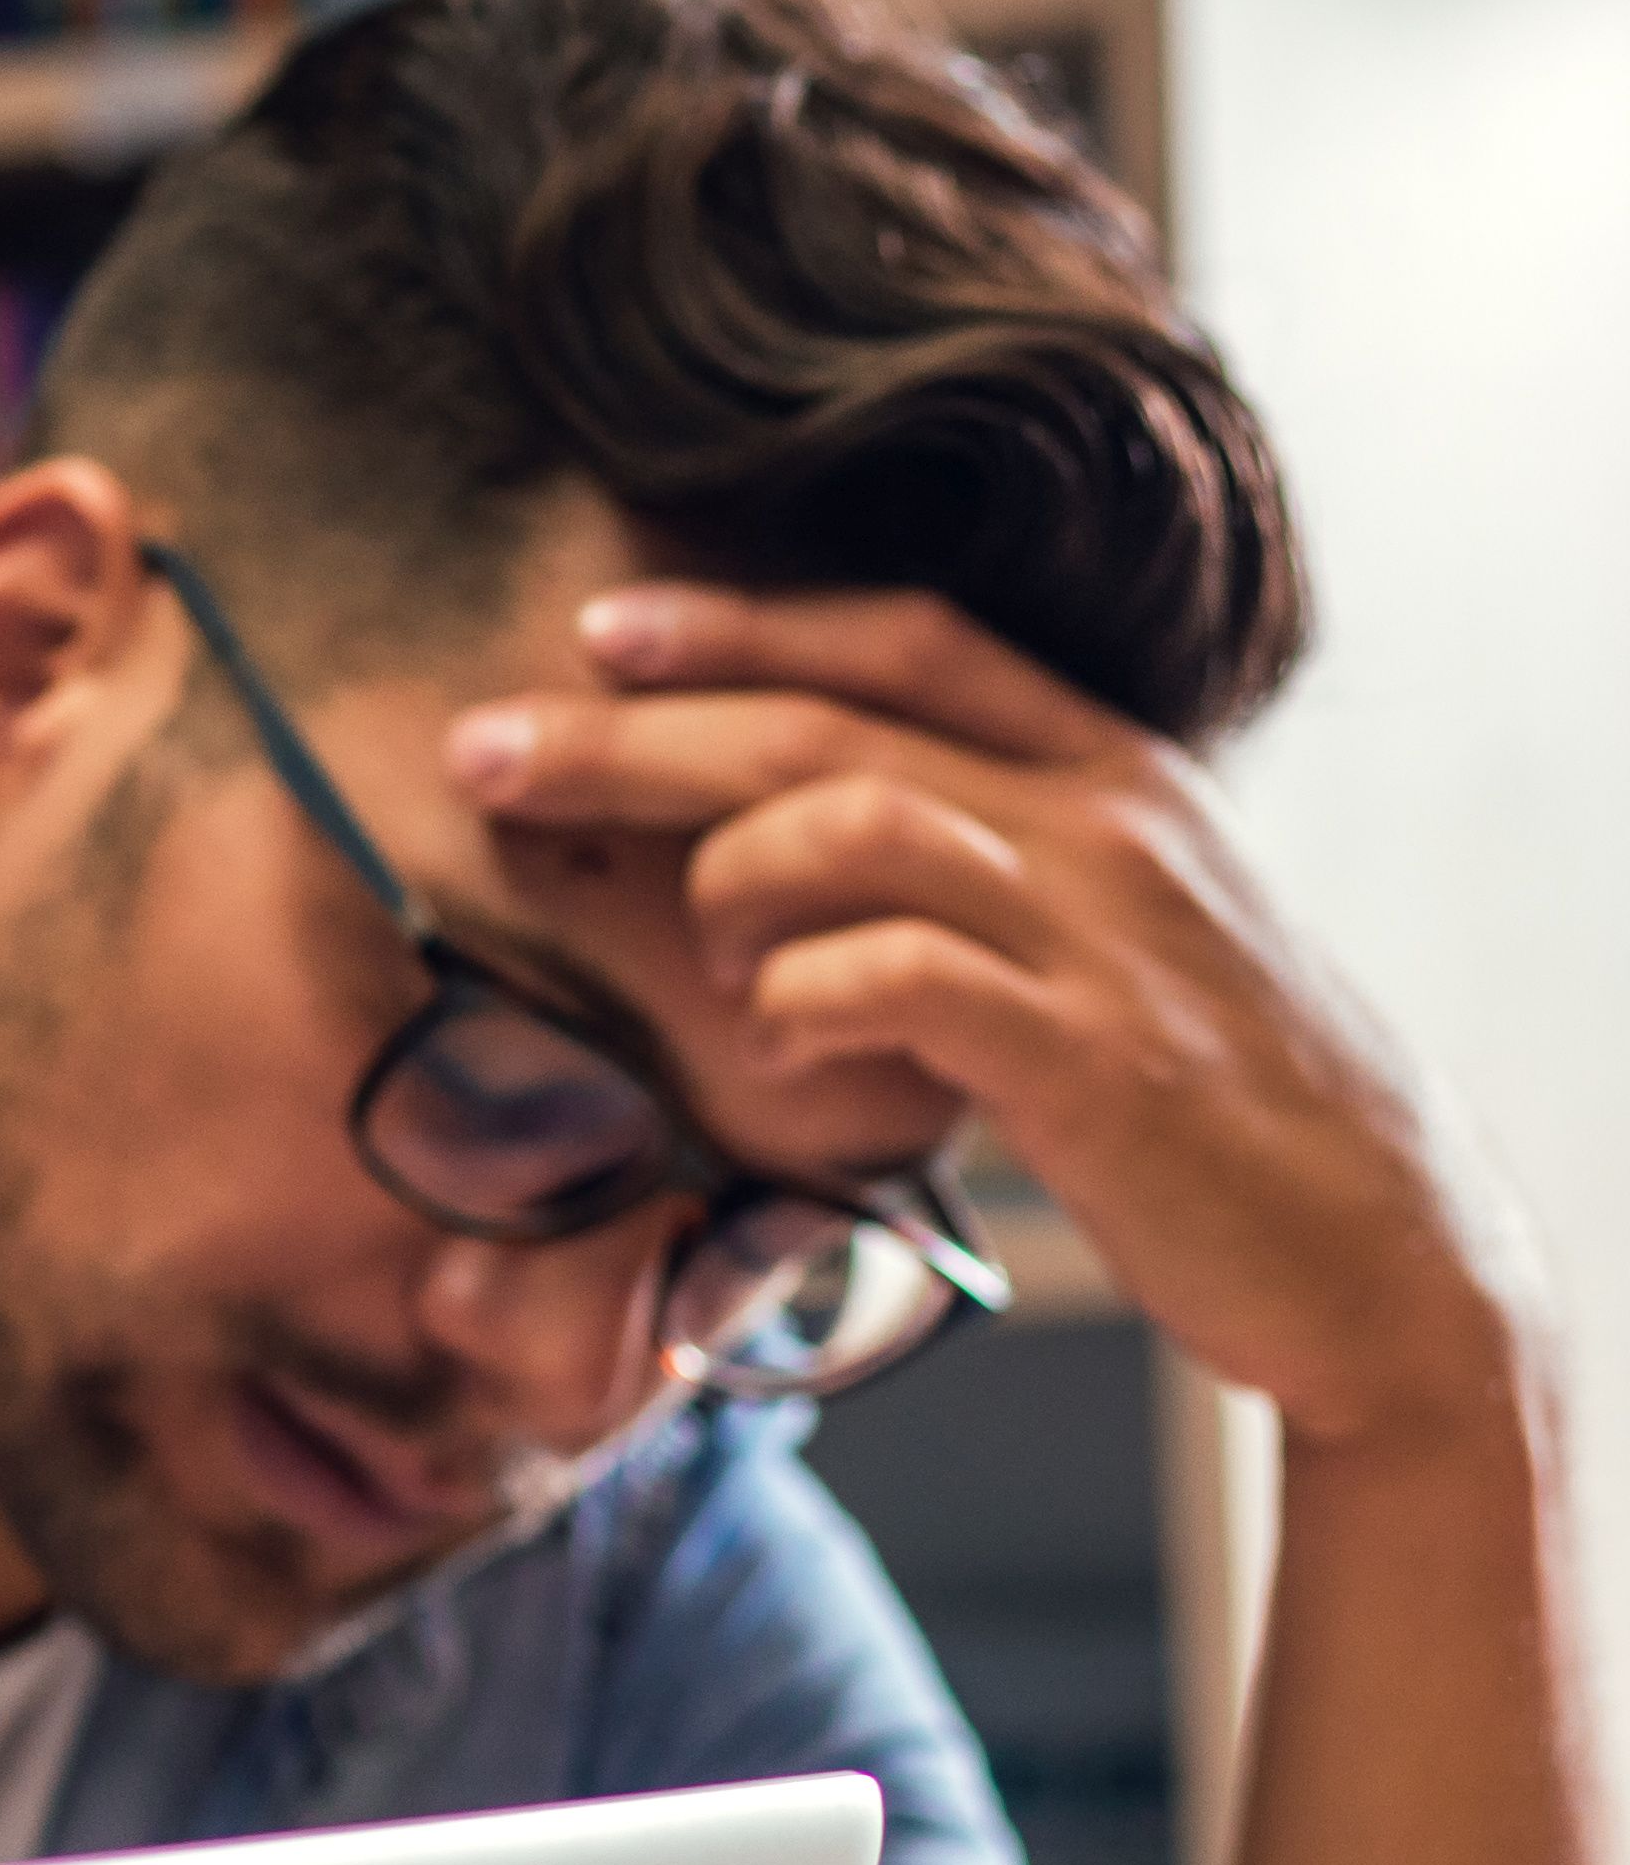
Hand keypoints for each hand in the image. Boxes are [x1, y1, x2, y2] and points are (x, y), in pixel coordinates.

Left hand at [443, 585, 1528, 1458]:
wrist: (1379, 1242)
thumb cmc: (1214, 1097)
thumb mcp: (1112, 933)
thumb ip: (982, 868)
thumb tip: (785, 850)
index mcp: (1111, 770)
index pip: (907, 639)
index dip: (742, 622)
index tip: (596, 628)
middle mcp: (1107, 822)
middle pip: (826, 725)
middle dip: (632, 734)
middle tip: (485, 755)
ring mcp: (1102, 933)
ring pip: (855, 821)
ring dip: (727, 878)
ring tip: (707, 962)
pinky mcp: (1092, 1057)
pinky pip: (903, 976)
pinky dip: (801, 994)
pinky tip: (774, 1032)